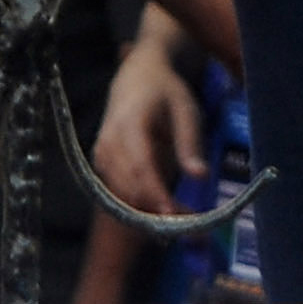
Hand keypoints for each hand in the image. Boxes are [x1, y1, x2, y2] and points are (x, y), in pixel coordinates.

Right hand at [93, 25, 204, 213]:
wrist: (136, 76)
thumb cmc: (165, 91)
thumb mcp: (185, 108)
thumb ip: (190, 143)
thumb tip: (200, 178)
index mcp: (130, 123)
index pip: (140, 165)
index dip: (155, 193)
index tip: (174, 215)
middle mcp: (109, 142)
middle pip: (129, 187)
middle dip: (158, 212)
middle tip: (192, 227)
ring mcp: (102, 154)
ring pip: (122, 196)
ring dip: (150, 213)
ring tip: (185, 221)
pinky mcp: (103, 164)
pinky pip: (119, 192)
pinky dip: (141, 206)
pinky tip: (166, 211)